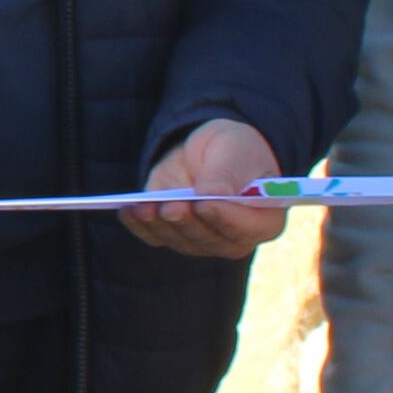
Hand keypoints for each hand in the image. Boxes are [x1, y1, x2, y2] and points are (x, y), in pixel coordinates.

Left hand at [122, 118, 287, 256]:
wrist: (210, 152)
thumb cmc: (234, 151)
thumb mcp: (236, 152)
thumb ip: (227, 175)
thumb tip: (212, 196)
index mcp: (264, 219)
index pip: (247, 228)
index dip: (225, 218)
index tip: (204, 204)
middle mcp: (234, 238)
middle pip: (209, 239)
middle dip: (186, 221)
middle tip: (170, 206)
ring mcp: (202, 241)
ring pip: (180, 239)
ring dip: (159, 224)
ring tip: (143, 206)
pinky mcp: (173, 234)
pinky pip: (155, 236)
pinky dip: (139, 224)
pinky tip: (128, 210)